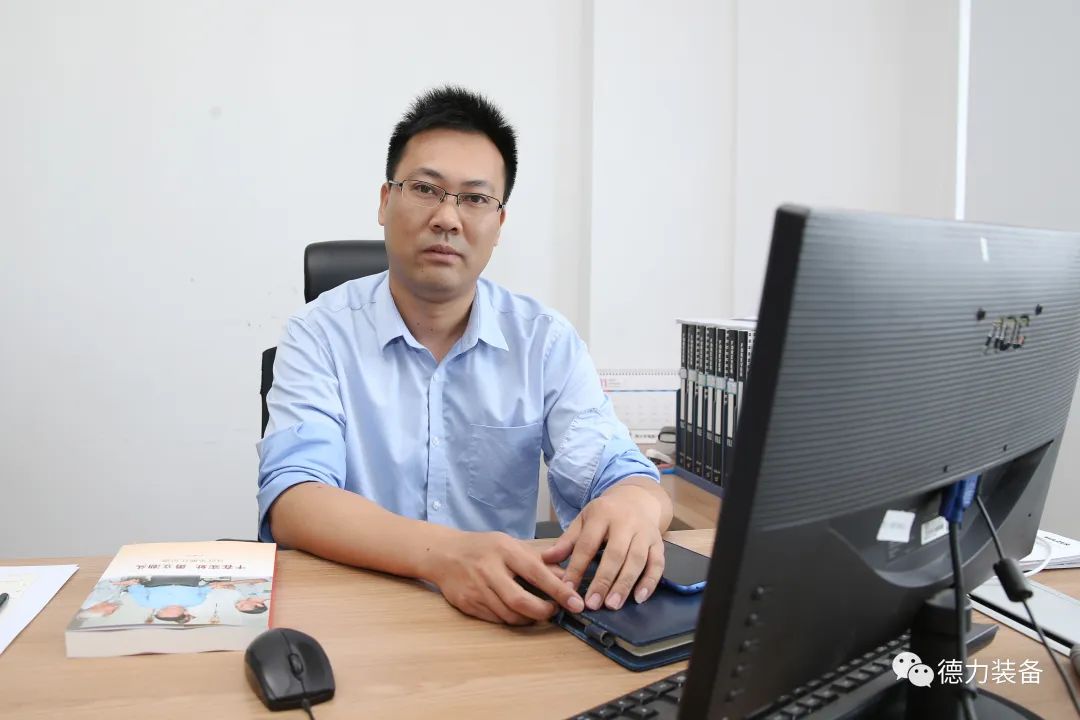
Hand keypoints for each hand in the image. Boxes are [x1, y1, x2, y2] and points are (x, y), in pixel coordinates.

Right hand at [422, 530, 584, 624]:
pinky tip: (518, 613)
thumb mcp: (510, 544)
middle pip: (521, 601)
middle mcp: (489, 570)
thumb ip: (538, 560)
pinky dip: (512, 619)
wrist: (443, 553)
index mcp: (504, 550)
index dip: (559, 590)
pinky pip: (496, 620)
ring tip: (538, 611)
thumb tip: (567, 574)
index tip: (576, 602)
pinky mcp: (467, 604)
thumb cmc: (483, 547)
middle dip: (543, 611)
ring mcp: (476, 589)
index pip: (536, 572)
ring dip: (529, 618)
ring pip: (509, 615)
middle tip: (555, 611)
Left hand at [541, 481, 666, 610]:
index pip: (587, 544)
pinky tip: (639, 598)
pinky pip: (657, 564)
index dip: (577, 567)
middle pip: (615, 554)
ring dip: (625, 584)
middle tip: (593, 604)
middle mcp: (626, 523)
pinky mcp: (658, 543)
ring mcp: (645, 533)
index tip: (567, 589)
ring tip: (612, 605)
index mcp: (602, 515)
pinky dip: (650, 582)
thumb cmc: (606, 514)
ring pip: (637, 560)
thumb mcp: (584, 520)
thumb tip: (546, 559)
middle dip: (604, 580)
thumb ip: (567, 541)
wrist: (637, 498)